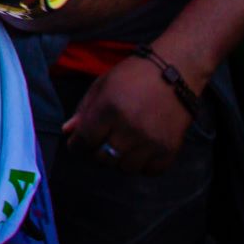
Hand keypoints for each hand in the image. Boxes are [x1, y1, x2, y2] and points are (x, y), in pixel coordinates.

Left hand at [60, 55, 196, 174]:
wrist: (175, 71)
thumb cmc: (134, 75)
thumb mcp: (103, 84)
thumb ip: (84, 109)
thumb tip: (67, 131)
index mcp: (109, 109)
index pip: (84, 140)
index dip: (76, 145)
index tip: (77, 144)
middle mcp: (129, 128)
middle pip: (103, 158)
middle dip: (96, 152)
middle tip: (100, 142)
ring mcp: (151, 141)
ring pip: (125, 168)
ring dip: (119, 160)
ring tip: (122, 145)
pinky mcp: (169, 149)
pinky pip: (149, 171)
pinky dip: (142, 165)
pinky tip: (141, 150)